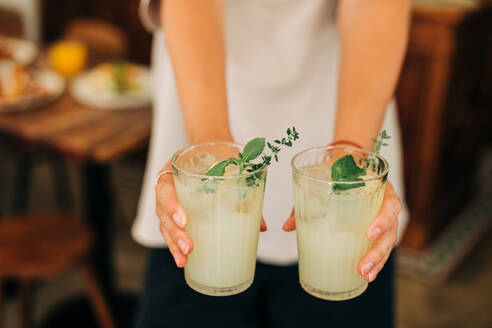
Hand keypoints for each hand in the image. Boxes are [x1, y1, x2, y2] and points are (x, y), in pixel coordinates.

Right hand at [155, 160, 267, 267]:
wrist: (213, 146)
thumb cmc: (221, 154)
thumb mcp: (232, 163)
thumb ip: (245, 188)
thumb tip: (262, 226)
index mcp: (175, 169)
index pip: (165, 187)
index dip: (172, 205)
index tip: (185, 220)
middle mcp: (169, 186)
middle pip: (163, 211)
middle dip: (175, 232)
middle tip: (190, 247)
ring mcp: (171, 201)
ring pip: (165, 224)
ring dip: (174, 243)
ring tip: (184, 260)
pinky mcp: (176, 213)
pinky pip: (171, 230)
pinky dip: (176, 246)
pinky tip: (183, 261)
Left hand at [282, 181, 400, 281]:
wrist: (347, 161)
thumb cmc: (338, 172)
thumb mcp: (324, 180)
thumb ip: (307, 200)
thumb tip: (287, 227)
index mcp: (380, 188)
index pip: (390, 204)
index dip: (382, 220)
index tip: (367, 233)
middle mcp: (386, 204)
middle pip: (390, 231)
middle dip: (376, 252)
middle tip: (361, 267)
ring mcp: (384, 217)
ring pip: (387, 242)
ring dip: (377, 261)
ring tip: (365, 276)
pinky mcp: (378, 227)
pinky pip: (381, 246)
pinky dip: (376, 261)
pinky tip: (367, 275)